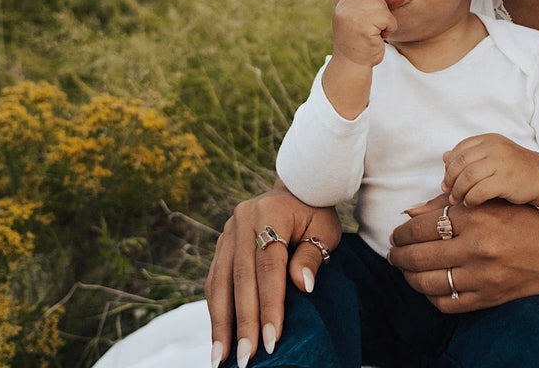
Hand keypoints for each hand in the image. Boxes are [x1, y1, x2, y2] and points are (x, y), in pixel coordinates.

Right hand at [205, 181, 341, 367]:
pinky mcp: (221, 244)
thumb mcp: (324, 229)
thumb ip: (311, 255)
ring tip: (221, 358)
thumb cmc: (315, 213)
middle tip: (245, 358)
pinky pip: (214, 281)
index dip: (269, 305)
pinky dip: (216, 310)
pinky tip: (218, 336)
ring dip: (220, 324)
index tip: (272, 340)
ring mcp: (227, 232)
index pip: (268, 268)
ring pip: (219, 283)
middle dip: (241, 323)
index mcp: (269, 214)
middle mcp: (241, 222)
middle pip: (239, 280)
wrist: (296, 188)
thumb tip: (303, 286)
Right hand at [331, 0, 396, 67]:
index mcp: (343, 3)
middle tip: (373, 26)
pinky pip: (388, 19)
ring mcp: (353, 16)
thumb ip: (364, 1)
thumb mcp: (356, 17)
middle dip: (381, 10)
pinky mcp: (364, 27)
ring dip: (386, 21)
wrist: (352, 65)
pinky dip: (389, 29)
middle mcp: (345, 7)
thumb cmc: (359, 41)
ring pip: (383, 7)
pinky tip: (378, 37)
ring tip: (375, 32)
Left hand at [388, 197, 538, 313]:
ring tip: (405, 269)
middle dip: (399, 255)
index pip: (423, 225)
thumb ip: (449, 206)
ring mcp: (485, 277)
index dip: (403, 231)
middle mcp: (480, 247)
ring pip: (428, 282)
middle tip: (394, 252)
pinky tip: (428, 285)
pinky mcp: (490, 298)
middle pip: (420, 255)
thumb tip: (409, 214)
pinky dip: (431, 295)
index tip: (397, 234)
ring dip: (409, 276)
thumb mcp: (491, 203)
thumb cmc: (527, 220)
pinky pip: (447, 303)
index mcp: (479, 217)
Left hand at [441, 133, 538, 208]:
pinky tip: (470, 203)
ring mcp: (502, 163)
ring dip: (458, 191)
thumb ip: (469, 155)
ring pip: (468, 177)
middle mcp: (494, 148)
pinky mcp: (507, 181)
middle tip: (448, 191)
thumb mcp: (492, 155)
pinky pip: (480, 191)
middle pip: (461, 162)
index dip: (449, 166)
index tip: (447, 180)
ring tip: (456, 199)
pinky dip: (471, 198)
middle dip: (450, 179)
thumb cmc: (513, 168)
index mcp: (488, 140)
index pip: (460, 149)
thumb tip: (444, 156)